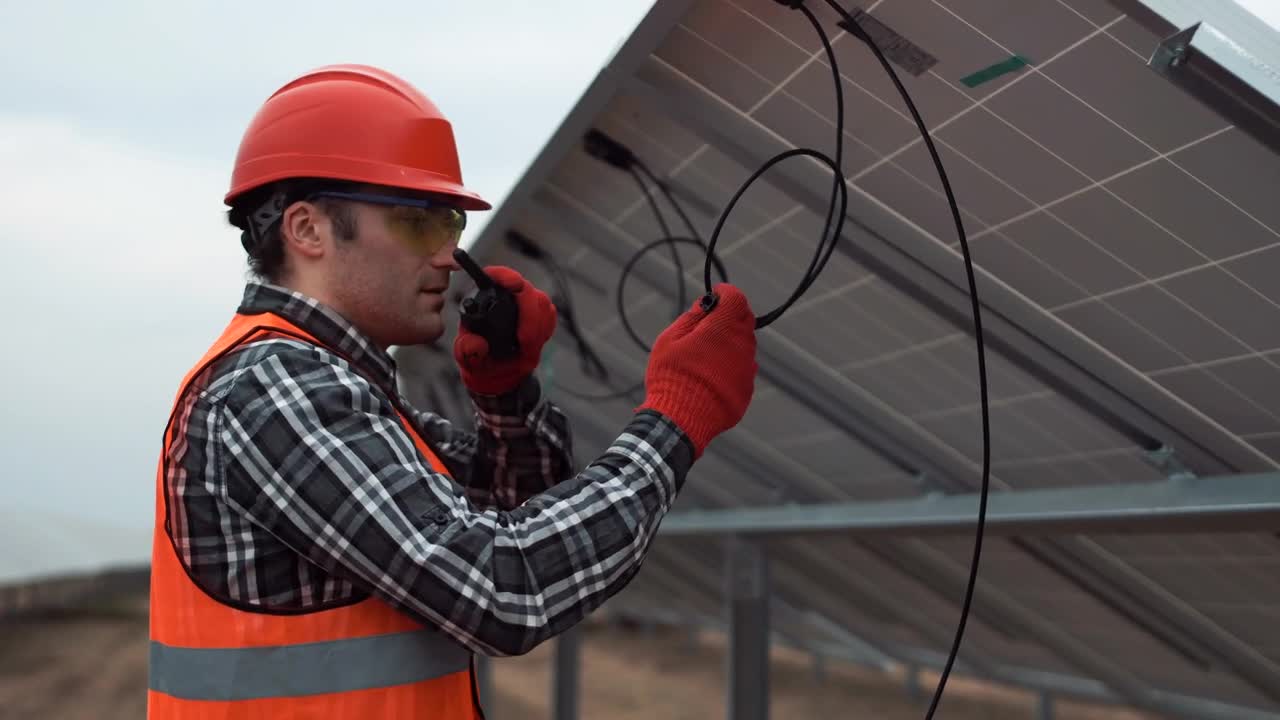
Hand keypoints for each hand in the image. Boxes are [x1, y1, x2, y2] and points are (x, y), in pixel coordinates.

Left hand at [453, 266, 556, 394]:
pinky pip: (549, 315)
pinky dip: (544, 331)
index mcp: (483, 299)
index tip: (514, 284)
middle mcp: (505, 297)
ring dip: (537, 327)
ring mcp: (525, 304)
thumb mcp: (467, 358)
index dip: (504, 275)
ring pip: (541, 302)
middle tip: (525, 340)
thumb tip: (476, 343)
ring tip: (526, 349)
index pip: (494, 277)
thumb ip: (468, 350)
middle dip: (529, 315)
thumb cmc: (477, 359)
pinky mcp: (540, 314)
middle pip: (525, 290)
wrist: (495, 372)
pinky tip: (532, 346)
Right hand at [637, 284, 758, 456]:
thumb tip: (707, 303)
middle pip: (744, 320)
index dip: (725, 293)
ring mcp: (747, 370)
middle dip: (730, 316)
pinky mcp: (746, 390)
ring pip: (745, 346)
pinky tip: (711, 377)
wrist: (680, 419)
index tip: (715, 296)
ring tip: (705, 355)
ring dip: (730, 343)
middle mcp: (742, 346)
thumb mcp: (670, 340)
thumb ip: (692, 317)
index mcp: (723, 328)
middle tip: (709, 324)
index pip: (736, 298)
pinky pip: (742, 370)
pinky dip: (731, 367)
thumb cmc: (671, 376)